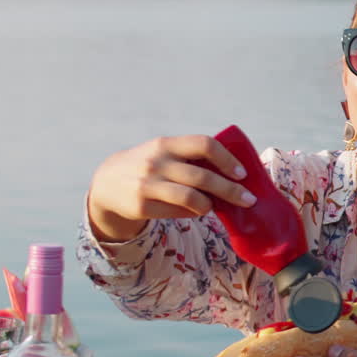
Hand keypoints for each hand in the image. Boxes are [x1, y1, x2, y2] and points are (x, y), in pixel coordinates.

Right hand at [86, 134, 256, 241]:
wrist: (107, 183)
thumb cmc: (149, 167)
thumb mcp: (164, 153)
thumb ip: (191, 158)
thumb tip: (234, 174)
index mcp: (166, 144)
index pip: (204, 144)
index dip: (227, 159)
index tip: (242, 173)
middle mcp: (156, 161)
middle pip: (203, 176)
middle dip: (231, 190)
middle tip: (249, 199)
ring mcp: (147, 184)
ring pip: (192, 197)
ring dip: (212, 204)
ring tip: (218, 207)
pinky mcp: (141, 205)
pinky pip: (178, 212)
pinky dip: (194, 212)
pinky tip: (199, 211)